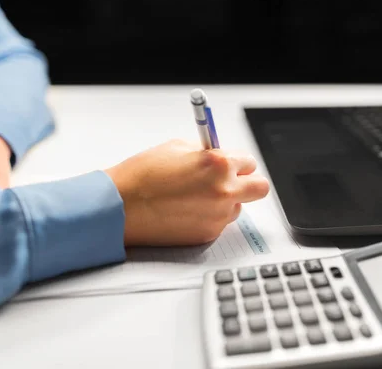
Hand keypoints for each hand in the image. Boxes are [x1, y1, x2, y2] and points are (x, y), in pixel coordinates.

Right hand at [104, 140, 269, 245]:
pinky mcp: (208, 234)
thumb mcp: (178, 148)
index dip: (237, 163)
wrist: (121, 206)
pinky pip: (220, 223)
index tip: (230, 165)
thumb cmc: (143, 174)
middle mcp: (224, 191)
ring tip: (197, 198)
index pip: (250, 162)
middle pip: (260, 188)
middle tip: (232, 182)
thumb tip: (222, 158)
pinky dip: (209, 217)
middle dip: (248, 182)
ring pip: (238, 207)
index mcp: (219, 164)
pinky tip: (187, 211)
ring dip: (226, 202)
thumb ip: (207, 153)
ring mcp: (218, 215)